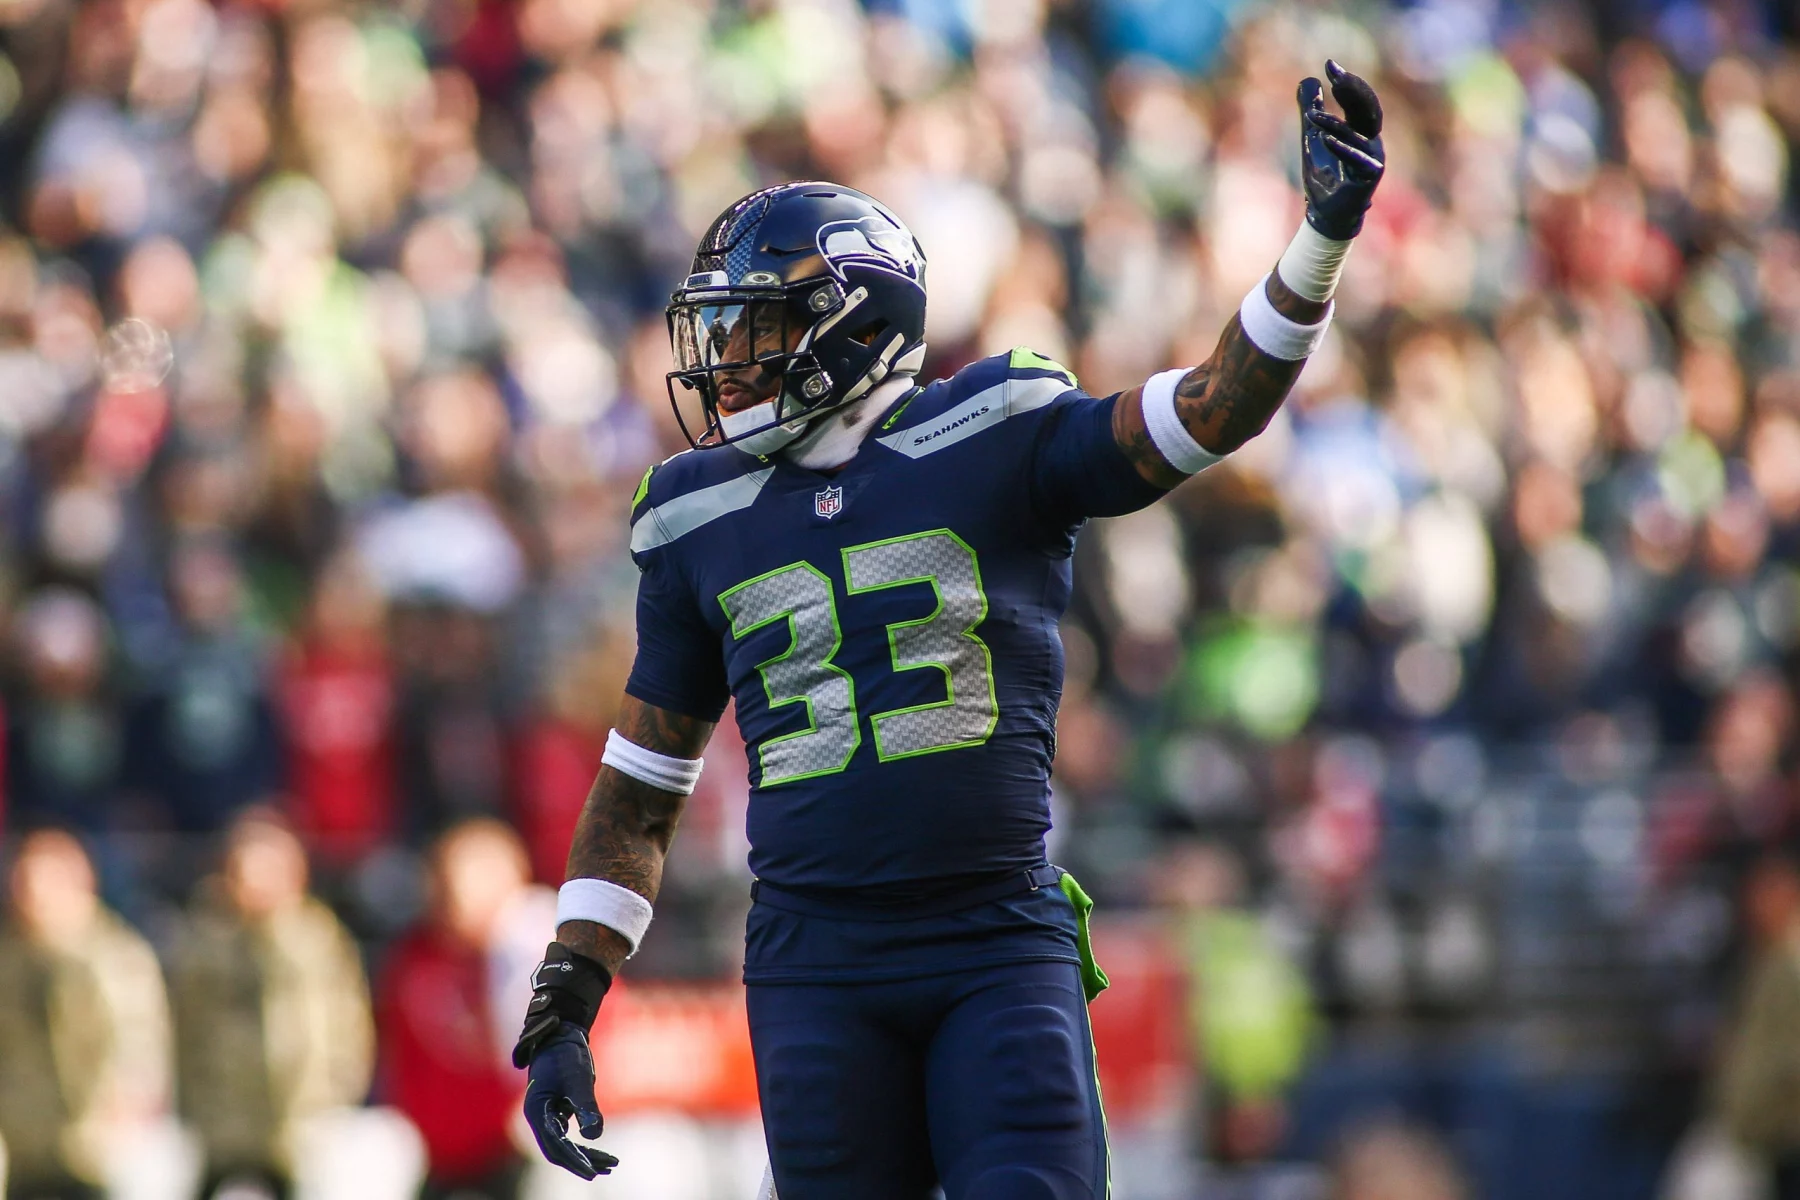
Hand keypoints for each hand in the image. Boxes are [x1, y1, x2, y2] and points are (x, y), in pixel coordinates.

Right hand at [513, 942, 617, 1178]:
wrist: (561, 1033)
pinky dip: (585, 1144)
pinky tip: (601, 1151)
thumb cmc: (566, 1053)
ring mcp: (547, 1115)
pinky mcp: (557, 1111)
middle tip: (604, 1170)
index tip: (592, 1171)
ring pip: (565, 1144)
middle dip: (580, 1162)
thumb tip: (595, 1135)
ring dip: (585, 1155)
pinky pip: (570, 1135)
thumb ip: (586, 1105)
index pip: (555, 1145)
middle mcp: (539, 1117)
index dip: (573, 1160)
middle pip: (558, 1150)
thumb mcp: (578, 1078)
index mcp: (537, 1111)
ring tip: (610, 1164)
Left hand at [1298, 60, 1385, 238]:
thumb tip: (1308, 81)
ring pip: (1357, 134)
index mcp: (1360, 129)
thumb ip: (1312, 112)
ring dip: (1333, 124)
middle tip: (1334, 73)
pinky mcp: (1370, 175)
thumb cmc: (1323, 177)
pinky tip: (1324, 137)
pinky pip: (1356, 158)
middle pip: (1366, 108)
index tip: (1329, 65)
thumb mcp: (1312, 138)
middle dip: (1352, 89)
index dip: (1346, 82)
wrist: (1325, 213)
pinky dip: (1341, 147)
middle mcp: (1371, 140)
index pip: (1356, 100)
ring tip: (1311, 116)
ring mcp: (1373, 157)